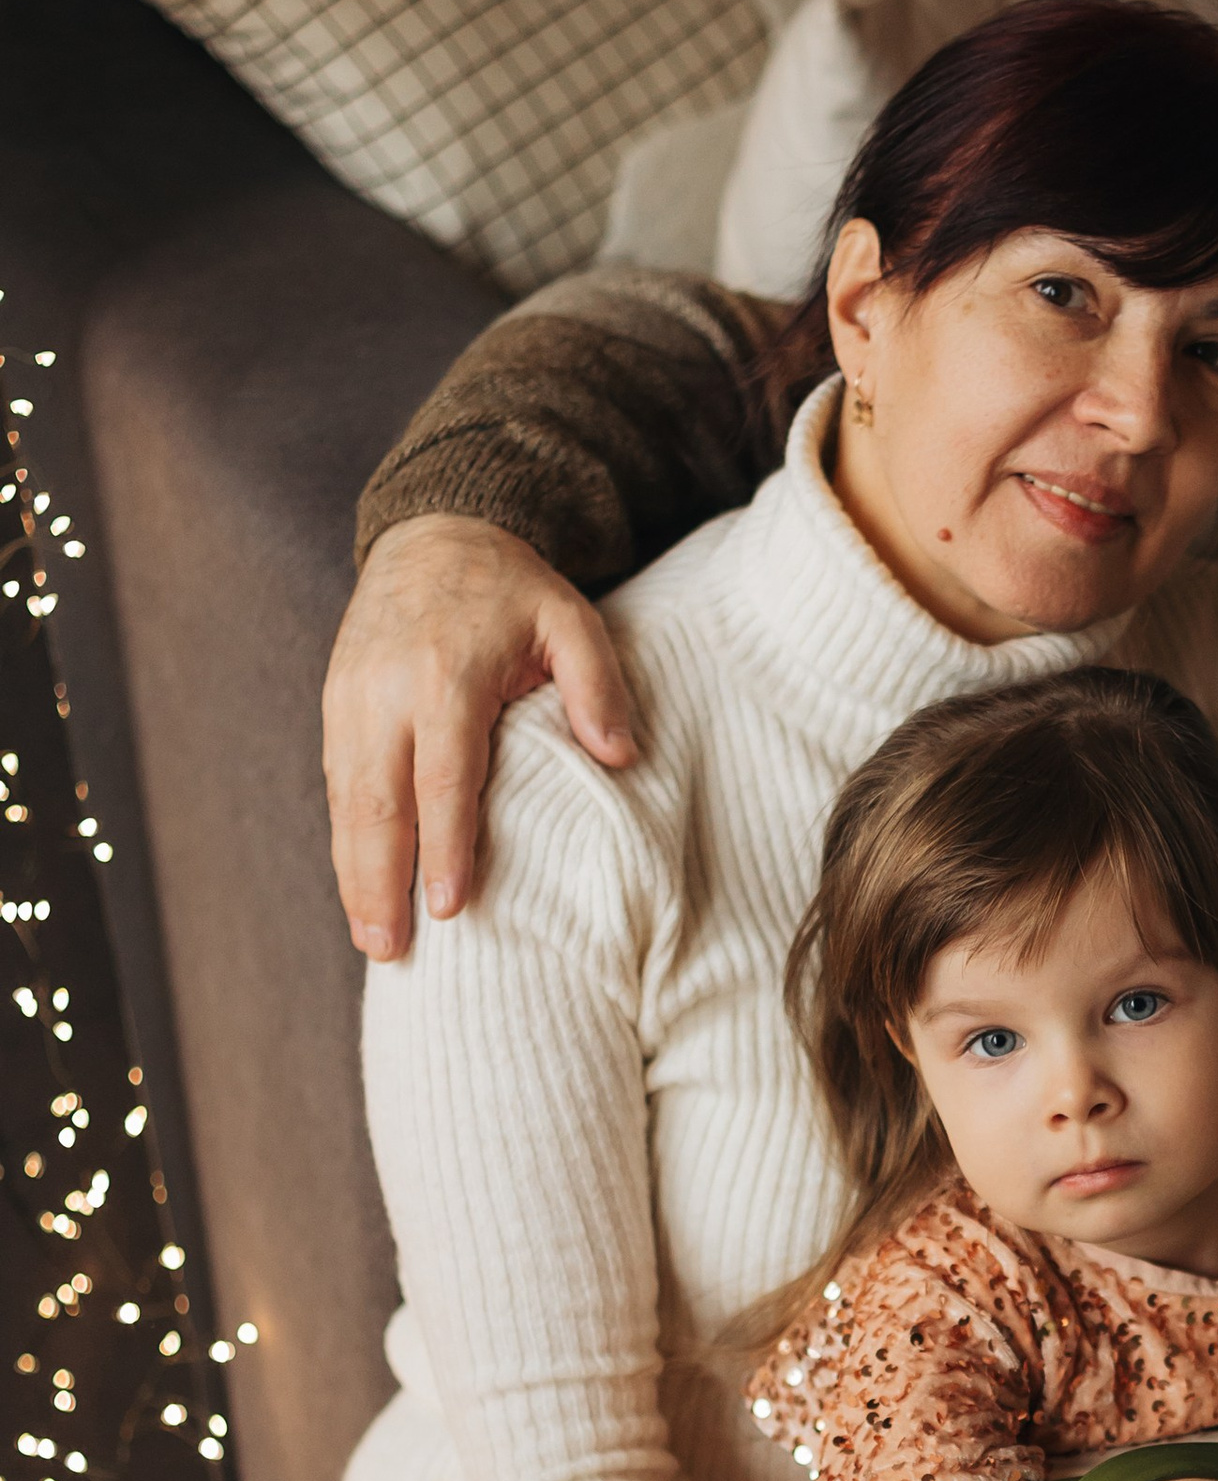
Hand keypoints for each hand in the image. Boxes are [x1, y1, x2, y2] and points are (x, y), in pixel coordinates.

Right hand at [323, 514, 637, 957]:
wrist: (432, 530)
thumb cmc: (512, 587)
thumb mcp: (571, 617)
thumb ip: (597, 685)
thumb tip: (620, 758)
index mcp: (445, 674)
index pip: (443, 776)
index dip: (444, 845)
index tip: (450, 906)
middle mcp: (386, 691)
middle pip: (378, 802)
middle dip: (380, 882)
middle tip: (389, 950)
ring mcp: (350, 698)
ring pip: (346, 801)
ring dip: (353, 874)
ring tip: (372, 940)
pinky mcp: (334, 703)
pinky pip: (336, 783)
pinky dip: (345, 839)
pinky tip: (359, 888)